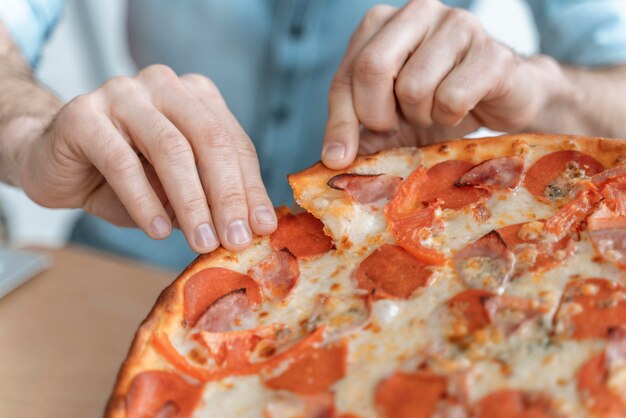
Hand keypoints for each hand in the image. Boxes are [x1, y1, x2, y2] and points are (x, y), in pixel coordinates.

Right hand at [18, 65, 276, 252]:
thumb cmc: (124, 176)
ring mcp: (122, 93)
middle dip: (227, 196)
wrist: (51, 160)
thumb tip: (251, 227)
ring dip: (191, 202)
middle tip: (237, 240)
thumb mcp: (176, 187)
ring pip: (171, 149)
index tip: (262, 228)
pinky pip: (122, 162)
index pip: (234, 143)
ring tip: (202, 242)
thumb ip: (208, 196)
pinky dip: (144, 201)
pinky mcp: (83, 114)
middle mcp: (164, 85)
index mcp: (196, 96)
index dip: (251, 187)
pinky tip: (158, 231)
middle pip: (210, 141)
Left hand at [321, 0, 566, 166]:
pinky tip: (460, 108)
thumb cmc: (438, 102)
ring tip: (434, 109)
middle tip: (397, 125)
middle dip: (378, 114)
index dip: (342, 121)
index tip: (340, 157)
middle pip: (373, 68)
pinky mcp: (492, 52)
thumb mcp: (389, 118)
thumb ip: (358, 129)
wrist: (504, 100)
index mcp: (382, 22)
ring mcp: (457, 26)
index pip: (347, 74)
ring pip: (413, 87)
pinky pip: (452, 98)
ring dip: (421, 116)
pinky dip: (451, 116)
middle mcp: (417, 12)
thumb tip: (333, 157)